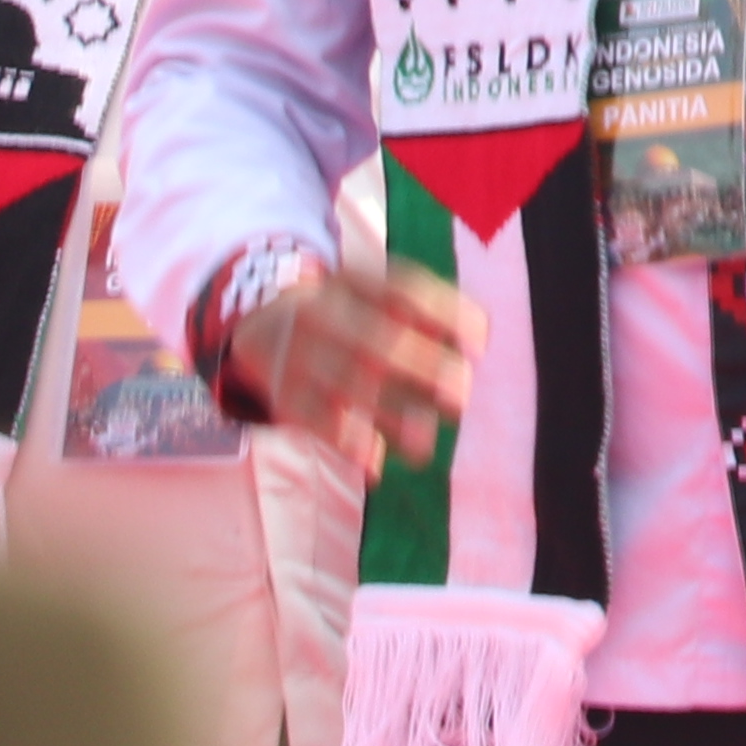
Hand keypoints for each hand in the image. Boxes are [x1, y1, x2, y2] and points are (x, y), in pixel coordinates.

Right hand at [231, 253, 487, 473]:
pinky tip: (376, 463)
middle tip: (460, 397)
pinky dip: (347, 443)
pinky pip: (315, 419)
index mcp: (354, 283)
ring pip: (350, 384)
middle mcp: (324, 314)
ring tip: (425, 443)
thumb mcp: (375, 295)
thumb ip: (426, 310)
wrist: (262, 326)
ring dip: (394, 415)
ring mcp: (301, 355)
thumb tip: (480, 337)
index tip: (482, 345)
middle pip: (380, 341)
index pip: (406, 291)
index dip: (448, 315)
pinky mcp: (286, 396)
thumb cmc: (346, 315)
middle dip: (426, 369)